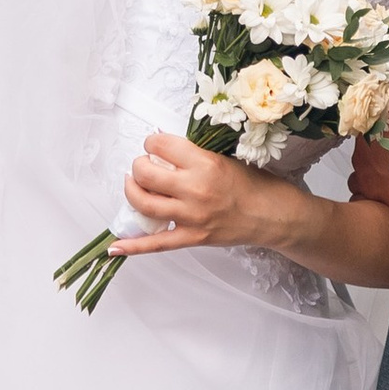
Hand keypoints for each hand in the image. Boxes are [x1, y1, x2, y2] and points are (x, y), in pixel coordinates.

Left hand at [117, 130, 285, 255]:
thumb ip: (193, 155)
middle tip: (144, 165)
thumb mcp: (224, 158)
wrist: (273, 215)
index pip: (160, 144)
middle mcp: (194, 189)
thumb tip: (161, 149)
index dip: (151, 142)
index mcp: (204, 163)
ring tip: (134, 185)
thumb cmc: (254, 184)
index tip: (154, 145)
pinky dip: (133, 246)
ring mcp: (191, 216)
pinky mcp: (193, 237)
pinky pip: (156, 243)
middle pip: (145, 173)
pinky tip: (114, 247)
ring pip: (143, 203)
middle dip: (138, 165)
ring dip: (131, 191)